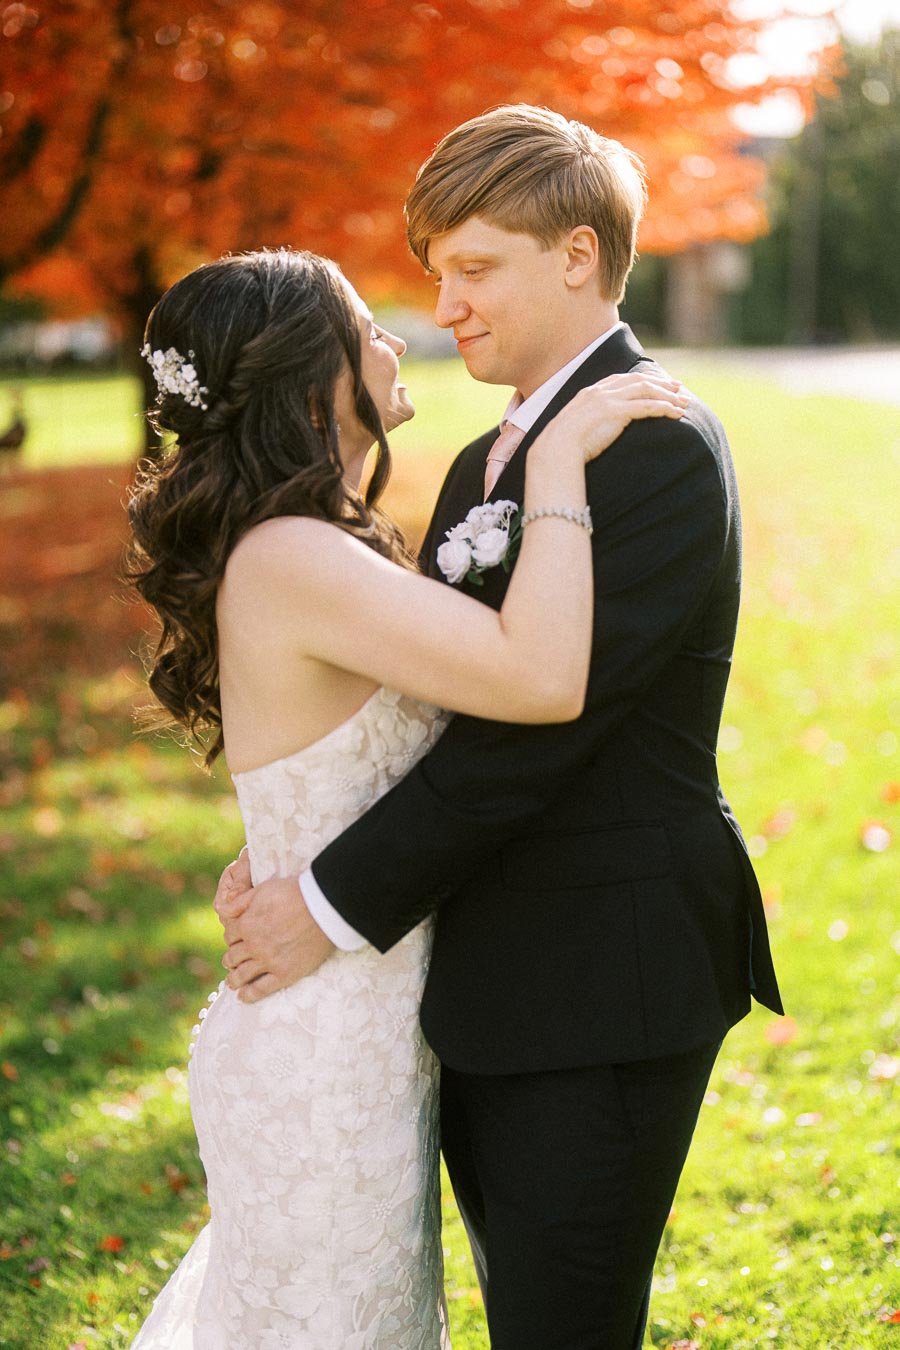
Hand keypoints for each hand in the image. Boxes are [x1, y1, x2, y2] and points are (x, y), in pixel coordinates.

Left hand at [214, 856, 334, 1001]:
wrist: (323, 907)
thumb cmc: (295, 893)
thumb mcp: (263, 890)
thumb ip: (240, 901)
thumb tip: (220, 910)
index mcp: (246, 924)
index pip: (230, 936)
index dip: (231, 937)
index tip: (235, 940)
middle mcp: (253, 945)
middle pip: (233, 956)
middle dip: (230, 958)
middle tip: (232, 961)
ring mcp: (268, 961)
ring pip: (242, 975)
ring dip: (233, 979)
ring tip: (232, 982)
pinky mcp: (284, 974)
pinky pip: (261, 989)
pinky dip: (249, 995)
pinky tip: (243, 997)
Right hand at [538, 371, 689, 463]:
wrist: (554, 449)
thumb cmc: (563, 446)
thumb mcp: (576, 428)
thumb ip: (589, 422)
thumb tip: (596, 430)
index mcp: (591, 391)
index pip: (624, 379)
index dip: (645, 380)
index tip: (660, 384)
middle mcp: (601, 390)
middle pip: (639, 380)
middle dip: (661, 383)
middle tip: (679, 388)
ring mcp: (608, 399)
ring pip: (647, 390)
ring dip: (668, 395)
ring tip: (683, 403)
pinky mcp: (616, 412)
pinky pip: (647, 406)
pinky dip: (665, 408)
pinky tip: (676, 413)